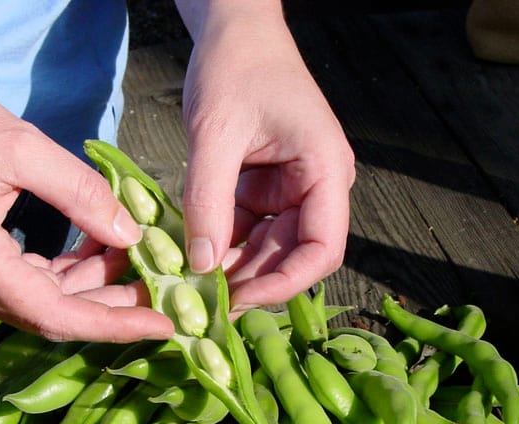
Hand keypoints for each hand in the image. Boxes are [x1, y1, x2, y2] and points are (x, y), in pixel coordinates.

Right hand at [0, 43, 173, 341]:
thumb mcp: (19, 148)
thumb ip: (80, 192)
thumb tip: (131, 232)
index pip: (61, 316)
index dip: (116, 324)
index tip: (162, 324)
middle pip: (63, 313)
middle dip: (118, 302)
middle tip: (166, 285)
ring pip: (54, 297)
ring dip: (99, 279)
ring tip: (142, 253)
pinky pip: (39, 278)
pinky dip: (75, 266)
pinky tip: (104, 239)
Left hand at [176, 3, 354, 309]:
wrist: (234, 30)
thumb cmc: (235, 67)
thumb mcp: (215, 134)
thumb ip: (209, 201)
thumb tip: (200, 265)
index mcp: (325, 170)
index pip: (322, 248)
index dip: (285, 283)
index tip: (240, 298)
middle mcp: (318, 186)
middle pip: (293, 255)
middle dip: (252, 278)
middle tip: (204, 298)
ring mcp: (293, 188)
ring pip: (269, 247)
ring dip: (234, 264)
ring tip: (193, 278)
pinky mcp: (268, 187)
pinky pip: (250, 228)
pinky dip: (224, 241)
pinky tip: (194, 251)